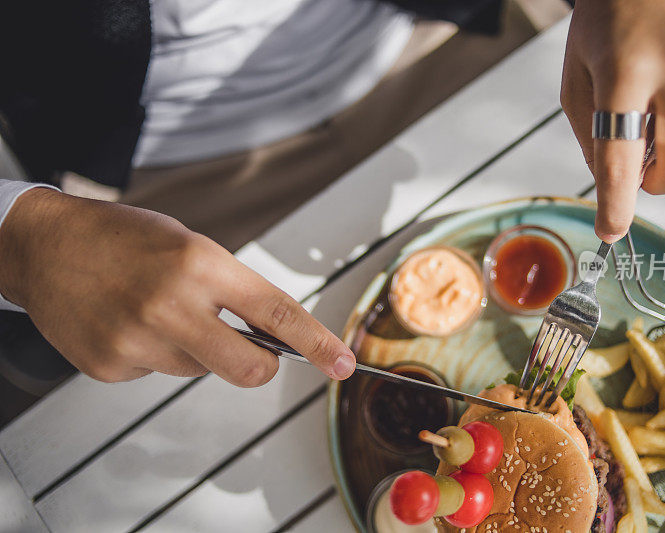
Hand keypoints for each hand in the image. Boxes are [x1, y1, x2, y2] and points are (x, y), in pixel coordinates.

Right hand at [0, 188, 355, 385]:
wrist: (44, 245)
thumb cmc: (123, 237)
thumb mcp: (189, 244)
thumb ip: (230, 289)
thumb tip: (269, 336)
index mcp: (200, 264)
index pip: (276, 313)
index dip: (317, 344)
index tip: (342, 364)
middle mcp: (171, 306)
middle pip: (248, 368)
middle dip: (263, 366)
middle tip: (258, 353)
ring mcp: (137, 341)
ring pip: (199, 370)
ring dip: (195, 349)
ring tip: (158, 311)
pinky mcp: (110, 366)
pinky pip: (157, 373)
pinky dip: (155, 354)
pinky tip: (129, 323)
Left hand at [561, 0, 664, 241]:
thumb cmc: (607, 17)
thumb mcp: (577, 74)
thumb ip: (590, 133)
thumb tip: (615, 183)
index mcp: (625, 71)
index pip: (621, 158)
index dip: (616, 204)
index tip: (611, 230)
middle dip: (656, 182)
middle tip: (639, 168)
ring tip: (659, 96)